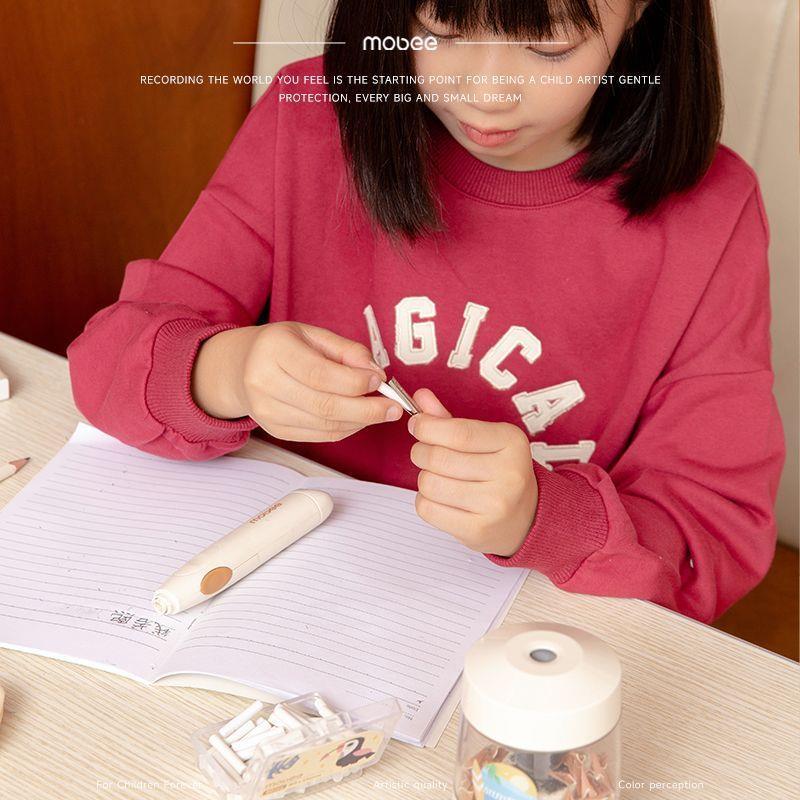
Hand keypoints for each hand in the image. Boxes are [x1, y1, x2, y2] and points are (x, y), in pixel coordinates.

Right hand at [191, 322, 402, 441]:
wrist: (241, 367)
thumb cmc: (282, 346)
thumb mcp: (313, 334)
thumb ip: (347, 351)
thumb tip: (376, 374)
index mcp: (273, 350)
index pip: (320, 374)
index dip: (354, 382)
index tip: (379, 381)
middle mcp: (263, 382)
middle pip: (324, 406)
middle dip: (366, 410)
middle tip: (393, 407)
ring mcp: (266, 411)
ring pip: (324, 425)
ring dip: (359, 422)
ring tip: (380, 411)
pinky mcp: (275, 430)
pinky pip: (319, 435)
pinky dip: (345, 429)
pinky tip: (358, 418)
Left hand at [408, 388, 537, 556]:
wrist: (526, 518)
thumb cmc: (499, 472)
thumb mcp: (484, 440)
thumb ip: (450, 420)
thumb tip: (420, 396)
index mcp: (511, 442)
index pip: (457, 431)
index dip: (427, 426)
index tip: (417, 424)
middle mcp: (508, 473)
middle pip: (438, 457)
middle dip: (421, 452)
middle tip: (425, 453)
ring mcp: (495, 504)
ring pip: (429, 483)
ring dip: (424, 478)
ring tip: (438, 478)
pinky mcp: (478, 530)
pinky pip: (427, 509)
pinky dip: (425, 501)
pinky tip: (442, 499)